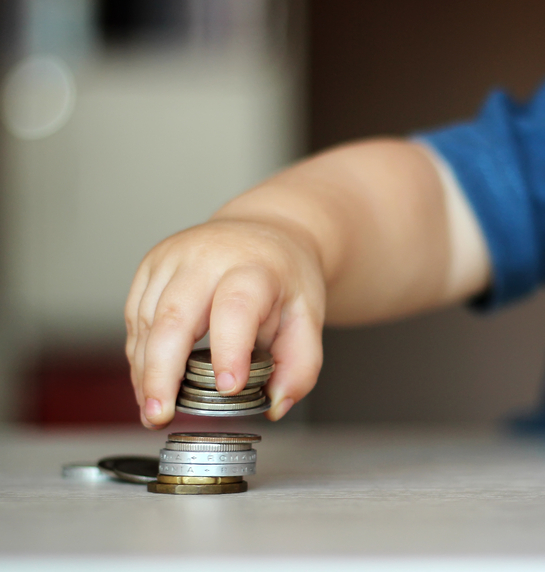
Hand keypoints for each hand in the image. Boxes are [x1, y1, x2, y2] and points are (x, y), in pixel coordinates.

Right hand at [124, 218, 325, 428]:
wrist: (267, 231)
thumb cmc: (284, 275)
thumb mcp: (308, 315)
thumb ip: (301, 364)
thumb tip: (277, 403)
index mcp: (255, 266)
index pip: (237, 306)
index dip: (230, 349)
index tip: (229, 388)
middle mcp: (209, 255)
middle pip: (174, 315)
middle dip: (162, 372)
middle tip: (161, 415)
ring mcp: (173, 257)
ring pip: (146, 320)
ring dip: (146, 371)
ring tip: (155, 410)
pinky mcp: (150, 265)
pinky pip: (135, 317)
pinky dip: (139, 355)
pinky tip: (149, 382)